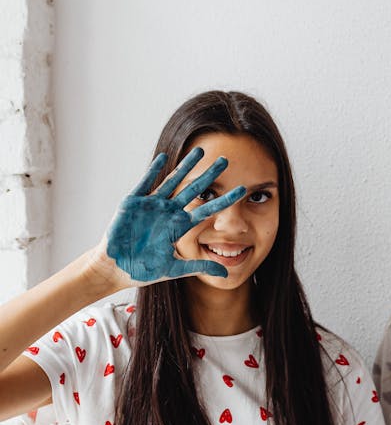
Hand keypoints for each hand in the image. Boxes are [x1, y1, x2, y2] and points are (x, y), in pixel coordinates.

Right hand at [103, 148, 246, 282]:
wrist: (114, 269)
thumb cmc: (142, 269)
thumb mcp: (174, 269)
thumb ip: (199, 267)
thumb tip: (226, 274)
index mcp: (179, 226)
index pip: (207, 209)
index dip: (224, 199)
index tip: (242, 189)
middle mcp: (169, 212)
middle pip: (194, 190)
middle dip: (209, 175)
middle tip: (225, 160)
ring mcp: (152, 205)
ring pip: (172, 181)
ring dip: (185, 166)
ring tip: (199, 151)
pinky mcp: (133, 202)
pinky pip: (146, 183)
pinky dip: (154, 170)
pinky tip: (164, 157)